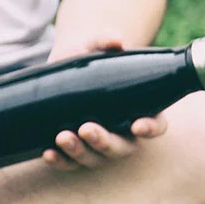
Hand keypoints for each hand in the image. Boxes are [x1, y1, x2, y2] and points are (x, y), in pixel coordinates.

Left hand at [42, 35, 166, 170]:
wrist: (59, 68)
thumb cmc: (86, 58)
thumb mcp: (94, 46)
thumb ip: (105, 40)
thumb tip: (116, 40)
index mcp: (140, 110)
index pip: (156, 125)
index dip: (151, 129)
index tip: (138, 125)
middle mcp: (123, 133)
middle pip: (123, 147)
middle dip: (105, 142)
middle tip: (87, 129)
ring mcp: (99, 145)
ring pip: (95, 158)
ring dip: (80, 152)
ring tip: (62, 136)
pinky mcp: (75, 151)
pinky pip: (71, 163)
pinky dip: (60, 161)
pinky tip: (47, 153)